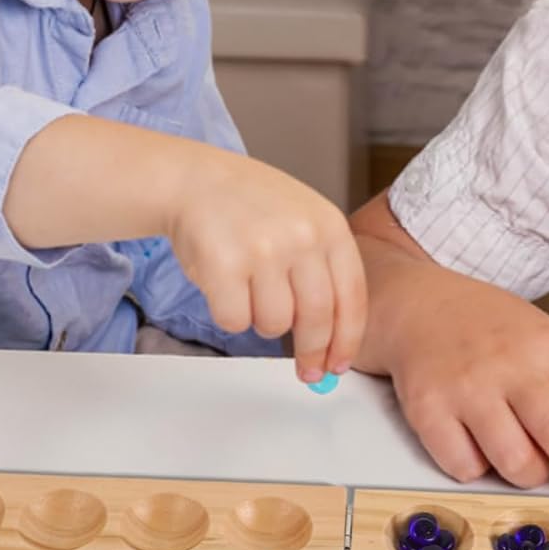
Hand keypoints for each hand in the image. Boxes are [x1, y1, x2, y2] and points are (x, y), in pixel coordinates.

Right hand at [166, 151, 366, 381]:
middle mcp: (302, 237)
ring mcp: (264, 250)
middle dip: (311, 351)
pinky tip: (225, 286)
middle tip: (307, 369)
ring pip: (274, 324)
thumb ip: (324, 271)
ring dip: (262, 322)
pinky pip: (235, 321)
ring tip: (251, 290)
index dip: (347, 340)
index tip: (339, 364)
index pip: (352, 297)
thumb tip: (334, 340)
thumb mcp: (306, 221)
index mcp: (330, 226)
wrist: (196, 180)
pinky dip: (229, 315)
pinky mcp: (224, 265)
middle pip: (317, 318)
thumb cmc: (252, 206)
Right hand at [377, 285, 548, 491]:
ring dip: (533, 476)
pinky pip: (466, 468)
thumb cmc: (491, 329)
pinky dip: (480, 470)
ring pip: (517, 464)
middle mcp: (510, 365)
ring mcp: (467, 389)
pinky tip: (482, 447)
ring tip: (530, 458)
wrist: (418, 304)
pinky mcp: (428, 411)